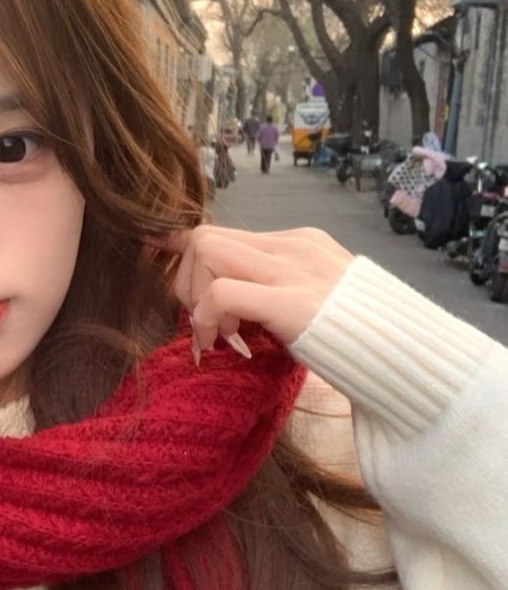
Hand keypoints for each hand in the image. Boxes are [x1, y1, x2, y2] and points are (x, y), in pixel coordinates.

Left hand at [155, 226, 353, 362]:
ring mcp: (293, 270)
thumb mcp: (313, 300)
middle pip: (204, 237)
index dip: (189, 262)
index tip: (182, 292)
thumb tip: (230, 304)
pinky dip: (207, 319)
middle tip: (207, 325)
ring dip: (195, 298)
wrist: (408, 356)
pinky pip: (222, 293)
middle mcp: (293, 247)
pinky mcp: (292, 302)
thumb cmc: (359, 339)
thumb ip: (276, 290)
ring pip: (205, 251)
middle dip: (187, 284)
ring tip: (219, 335)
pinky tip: (222, 345)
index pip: (224, 233)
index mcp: (298, 243)